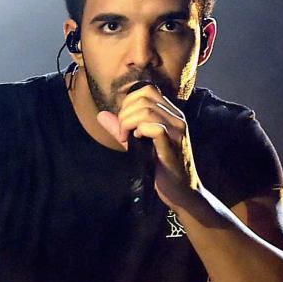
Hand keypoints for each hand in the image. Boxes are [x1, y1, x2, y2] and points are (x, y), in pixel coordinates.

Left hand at [95, 84, 200, 209]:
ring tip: (127, 139)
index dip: (127, 103)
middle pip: (143, 97)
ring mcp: (177, 130)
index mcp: (169, 114)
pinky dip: (140, 132)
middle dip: (124, 114)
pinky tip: (137, 141)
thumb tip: (101, 115)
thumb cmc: (160, 168)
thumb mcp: (137, 144)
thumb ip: (121, 128)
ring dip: (128, 123)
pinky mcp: (174, 145)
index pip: (146, 90)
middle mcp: (176, 118)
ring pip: (146, 110)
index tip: (123, 123)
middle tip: (122, 134)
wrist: (181, 191)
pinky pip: (155, 128)